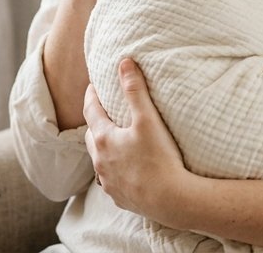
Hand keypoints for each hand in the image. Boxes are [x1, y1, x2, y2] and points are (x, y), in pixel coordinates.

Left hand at [84, 58, 190, 223]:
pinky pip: (111, 179)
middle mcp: (100, 162)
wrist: (173, 200)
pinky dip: (115, 169)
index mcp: (103, 139)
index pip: (90, 110)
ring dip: (104, 148)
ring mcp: (108, 182)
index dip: (91, 95)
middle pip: (91, 136)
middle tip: (104, 111)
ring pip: (99, 160)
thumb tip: (124, 63)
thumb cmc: (160, 158)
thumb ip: (135, 90)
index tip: (94, 85)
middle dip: (96, 122)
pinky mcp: (119, 197)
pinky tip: (126, 168)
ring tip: (115, 139)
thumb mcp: (148, 119)